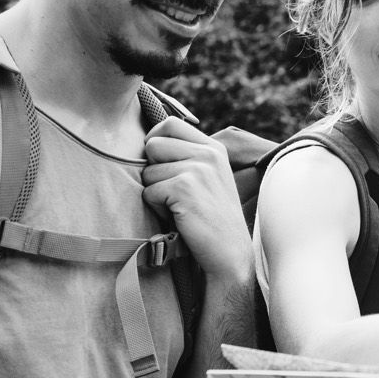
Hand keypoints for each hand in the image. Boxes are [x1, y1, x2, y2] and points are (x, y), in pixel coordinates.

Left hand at [142, 116, 251, 278]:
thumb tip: (148, 142)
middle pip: (153, 144)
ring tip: (180, 207)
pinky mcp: (184, 187)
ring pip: (148, 171)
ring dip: (156, 192)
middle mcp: (208, 153)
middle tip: (173, 192)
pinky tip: (179, 217)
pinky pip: (149, 192)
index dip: (156, 141)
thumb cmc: (211, 219)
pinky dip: (158, 208)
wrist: (230, 253)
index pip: (170, 124)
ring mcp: (198, 168)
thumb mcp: (208, 178)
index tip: (162, 164)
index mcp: (214, 148)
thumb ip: (187, 157)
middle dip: (153, 169)